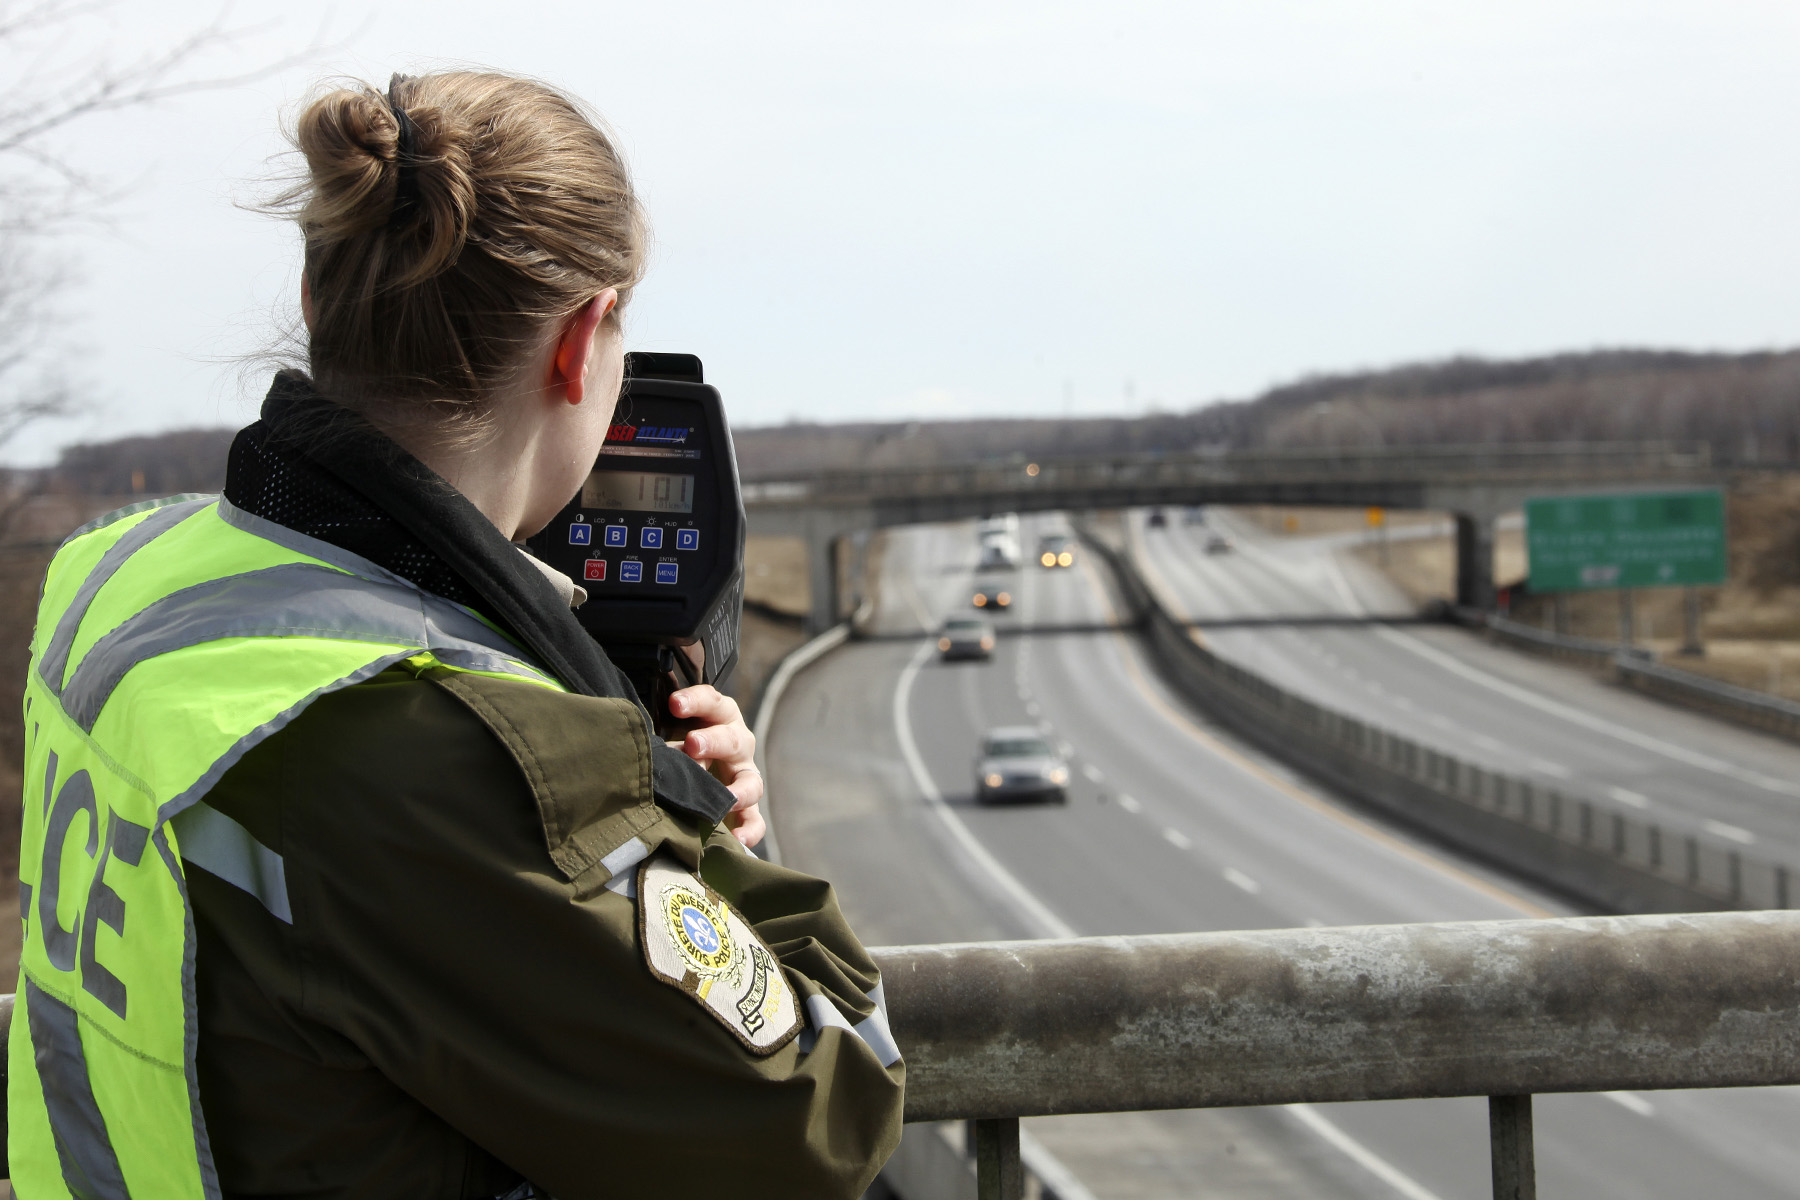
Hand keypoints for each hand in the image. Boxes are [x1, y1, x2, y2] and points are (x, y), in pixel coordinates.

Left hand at [668, 685, 764, 848]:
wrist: (691, 773)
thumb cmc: (676, 745)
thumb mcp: (670, 735)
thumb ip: (666, 742)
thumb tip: (653, 756)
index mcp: (720, 718)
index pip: (713, 702)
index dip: (696, 701)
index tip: (674, 704)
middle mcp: (737, 744)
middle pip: (732, 740)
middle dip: (713, 741)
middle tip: (692, 744)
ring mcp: (745, 776)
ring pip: (751, 781)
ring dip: (738, 790)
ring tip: (725, 799)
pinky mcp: (747, 808)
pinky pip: (755, 820)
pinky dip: (749, 830)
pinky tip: (738, 841)